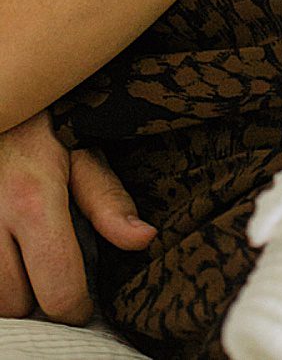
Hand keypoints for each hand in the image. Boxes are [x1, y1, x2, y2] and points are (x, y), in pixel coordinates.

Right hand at [0, 111, 154, 322]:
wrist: (5, 99)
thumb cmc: (45, 122)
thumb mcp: (84, 151)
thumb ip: (107, 199)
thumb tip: (143, 238)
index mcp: (32, 202)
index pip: (58, 291)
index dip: (76, 305)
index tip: (83, 299)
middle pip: (17, 302)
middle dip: (40, 296)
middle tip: (54, 273)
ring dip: (11, 288)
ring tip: (29, 261)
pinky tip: (10, 250)